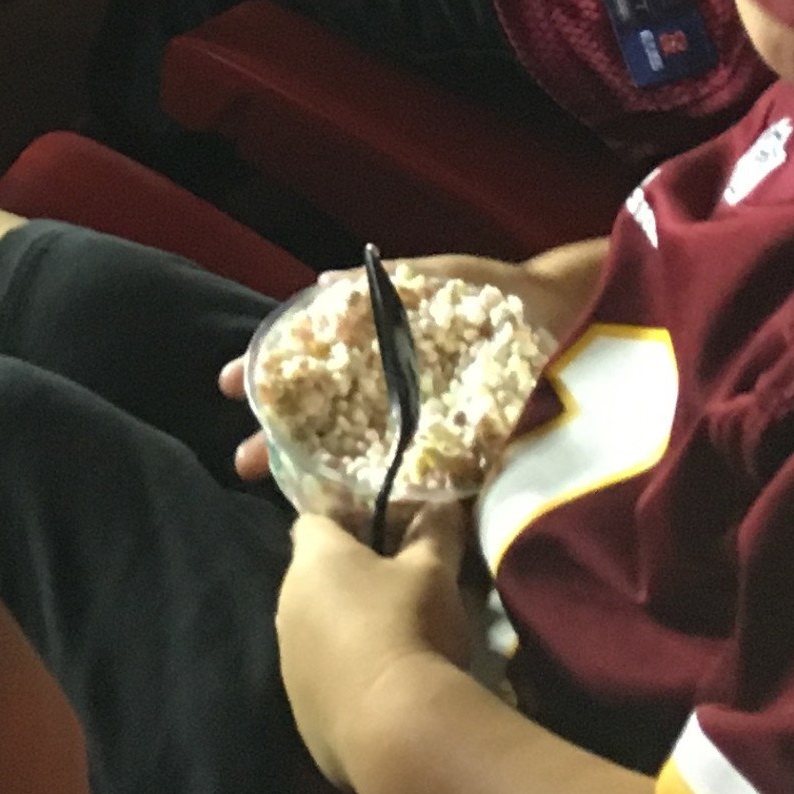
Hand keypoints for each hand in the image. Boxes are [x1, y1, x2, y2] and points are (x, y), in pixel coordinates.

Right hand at [214, 250, 601, 483]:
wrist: (564, 321)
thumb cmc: (496, 293)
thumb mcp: (439, 277)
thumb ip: (386, 284)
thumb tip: (320, 285)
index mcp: (380, 351)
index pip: (311, 364)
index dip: (271, 376)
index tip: (229, 387)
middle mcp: (391, 394)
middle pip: (323, 417)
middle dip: (278, 437)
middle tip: (242, 462)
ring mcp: (420, 430)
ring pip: (354, 455)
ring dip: (311, 473)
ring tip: (278, 493)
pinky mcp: (458, 459)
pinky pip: (412, 483)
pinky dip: (379, 499)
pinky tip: (347, 515)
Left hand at [278, 502, 483, 792]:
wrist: (394, 729)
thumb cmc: (410, 627)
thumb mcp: (435, 570)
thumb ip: (435, 529)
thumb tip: (442, 502)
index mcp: (313, 558)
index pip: (315, 519)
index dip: (349, 519)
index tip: (383, 530)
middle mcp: (286, 603)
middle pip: (313, 576)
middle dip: (350, 578)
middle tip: (398, 587)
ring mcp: (287, 660)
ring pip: (314, 629)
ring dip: (344, 629)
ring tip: (394, 642)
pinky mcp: (299, 709)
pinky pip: (320, 678)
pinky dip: (344, 676)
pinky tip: (382, 689)